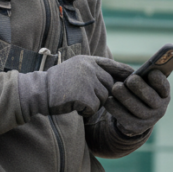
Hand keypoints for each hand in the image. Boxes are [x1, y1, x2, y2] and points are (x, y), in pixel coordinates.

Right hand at [18, 56, 132, 119]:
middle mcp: (89, 68)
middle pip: (110, 85)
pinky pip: (94, 107)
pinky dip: (85, 111)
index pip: (112, 65)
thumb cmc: (56, 83)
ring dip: (92, 104)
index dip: (124, 72)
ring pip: (103, 98)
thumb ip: (93, 70)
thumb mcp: (75, 69)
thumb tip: (115, 80)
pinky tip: (74, 106)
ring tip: (76, 100)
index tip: (134, 76)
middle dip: (102, 94)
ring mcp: (87, 81)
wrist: (38, 91)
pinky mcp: (83, 95)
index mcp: (87, 60)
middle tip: (84, 96)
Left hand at [106, 69, 170, 136]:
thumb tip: (131, 72)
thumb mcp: (142, 82)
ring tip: (116, 87)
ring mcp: (148, 120)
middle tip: (130, 79)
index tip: (151, 72)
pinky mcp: (135, 128)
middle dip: (140, 87)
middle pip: (151, 99)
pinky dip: (115, 107)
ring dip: (125, 97)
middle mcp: (159, 109)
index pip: (164, 87)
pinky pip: (124, 118)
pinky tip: (108, 100)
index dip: (159, 80)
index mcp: (163, 94)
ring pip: (137, 109)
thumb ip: (141, 75)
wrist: (132, 114)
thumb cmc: (137, 91)